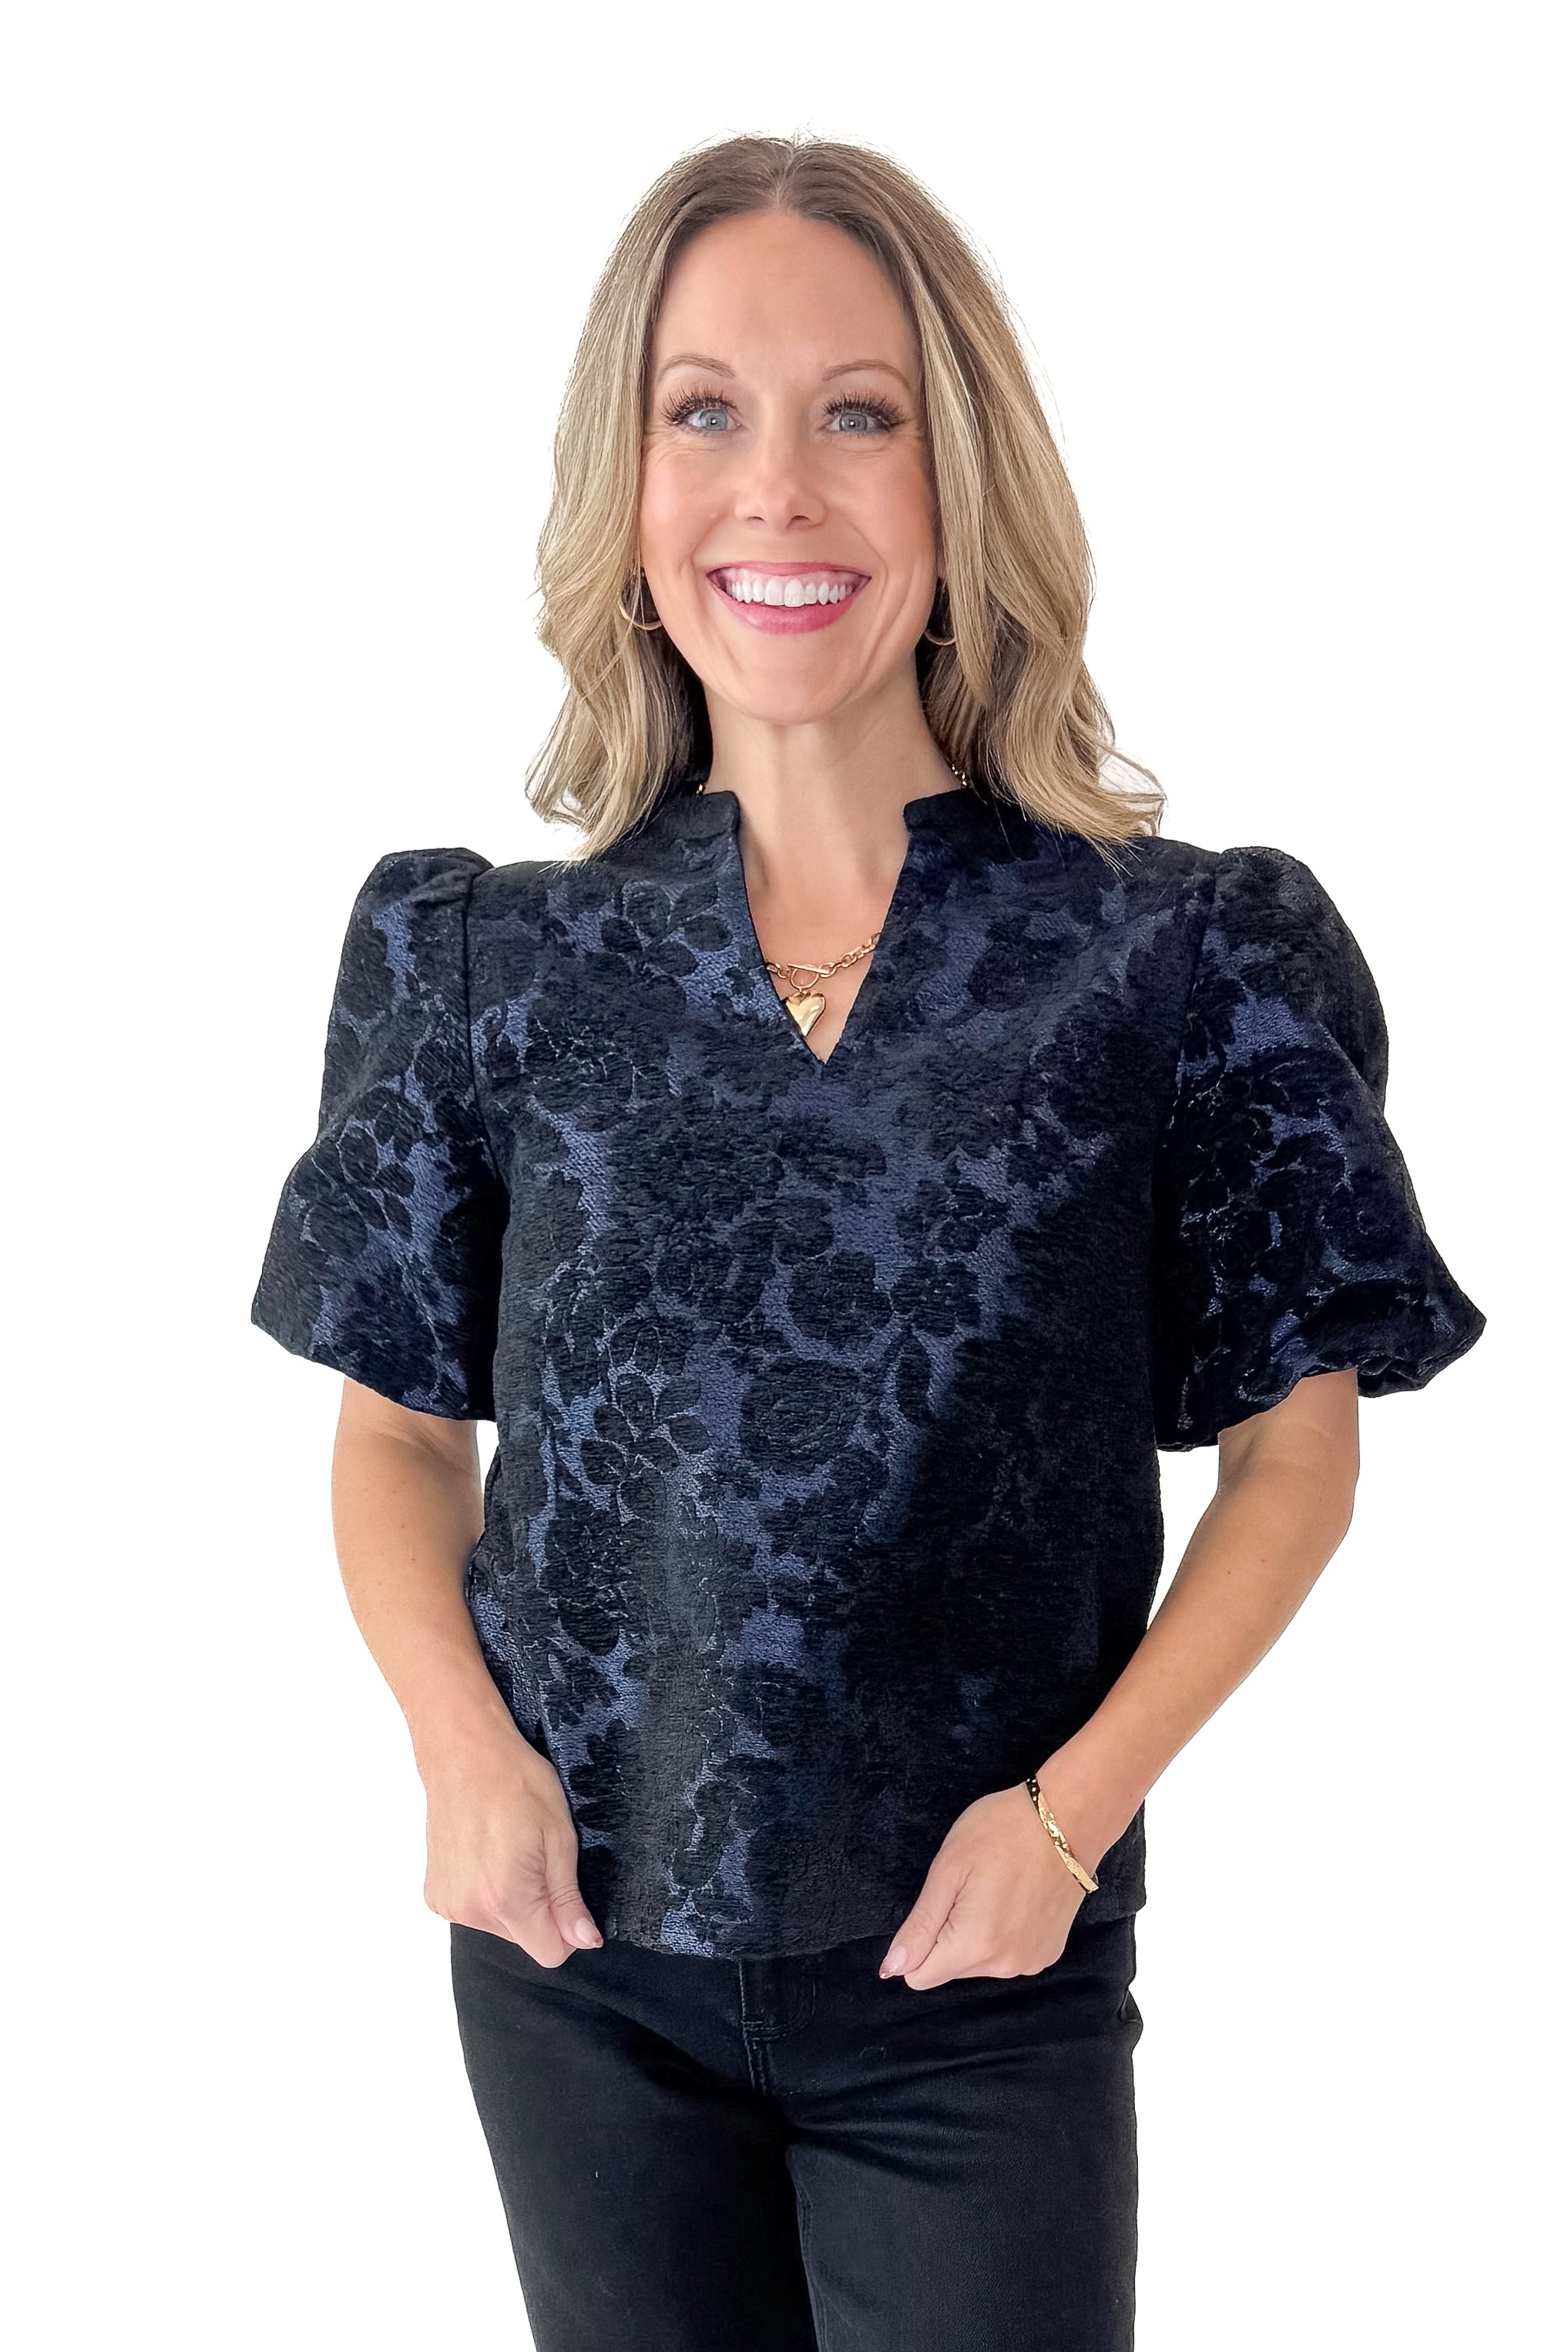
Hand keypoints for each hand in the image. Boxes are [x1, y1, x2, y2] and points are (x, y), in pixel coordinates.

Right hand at [421, 1725, 604, 1966]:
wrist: (464, 1752)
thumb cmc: (516, 1782)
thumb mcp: (560, 1837)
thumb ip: (568, 1898)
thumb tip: (586, 1941)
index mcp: (506, 1898)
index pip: (550, 1953)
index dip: (568, 1928)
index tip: (567, 1893)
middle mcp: (470, 1910)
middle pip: (526, 1938)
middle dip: (539, 1908)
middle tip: (534, 1856)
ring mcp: (448, 1904)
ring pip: (501, 1925)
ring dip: (512, 1899)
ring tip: (507, 1849)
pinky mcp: (435, 1895)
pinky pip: (475, 1911)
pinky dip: (486, 1891)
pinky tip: (485, 1853)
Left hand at [878, 1773, 1107, 1990]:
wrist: (1067, 1819)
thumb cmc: (1001, 1832)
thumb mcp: (948, 1870)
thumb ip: (919, 1926)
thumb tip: (891, 1968)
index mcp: (974, 1946)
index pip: (920, 1976)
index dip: (917, 1941)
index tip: (937, 1903)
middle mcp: (1005, 1966)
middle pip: (950, 1967)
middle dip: (949, 1933)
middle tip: (969, 1887)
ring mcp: (1031, 1962)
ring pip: (979, 1962)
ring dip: (977, 1934)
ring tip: (996, 1887)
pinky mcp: (1049, 1953)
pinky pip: (1008, 1955)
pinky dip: (1004, 1933)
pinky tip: (1017, 1897)